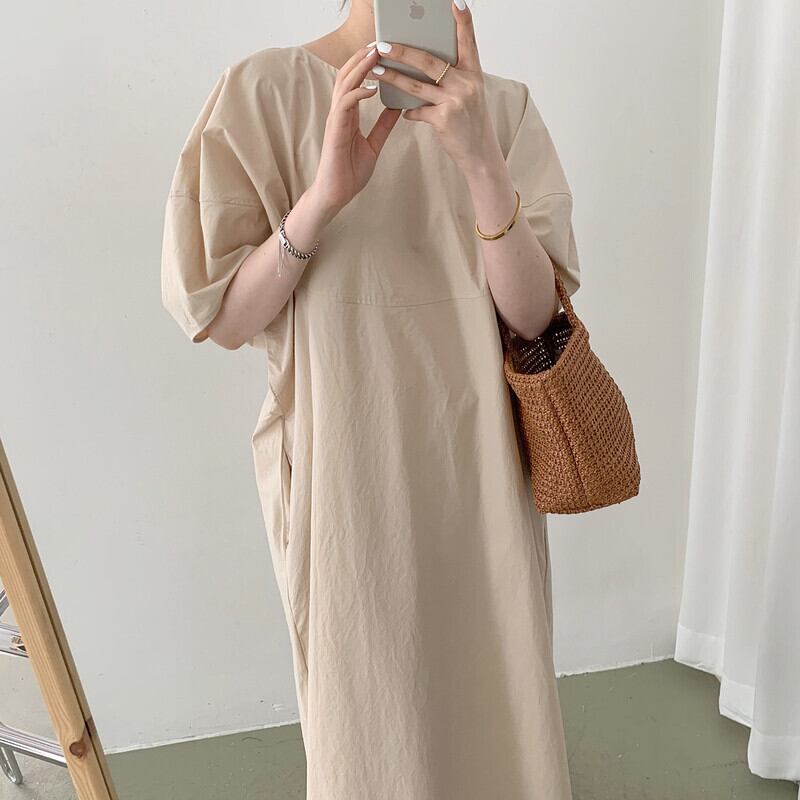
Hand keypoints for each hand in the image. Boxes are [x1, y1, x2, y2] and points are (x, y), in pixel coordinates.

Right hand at [310, 45, 401, 215]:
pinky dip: (358, 93)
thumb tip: (398, 108)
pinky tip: (372, 88)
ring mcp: (336, 121)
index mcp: (348, 115)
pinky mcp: (335, 131)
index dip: (366, 64)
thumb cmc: (350, 172)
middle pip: (348, 75)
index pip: (355, 81)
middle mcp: (340, 113)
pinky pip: (344, 105)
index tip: (381, 50)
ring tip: (375, 55)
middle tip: (378, 42)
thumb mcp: (374, 145)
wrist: (336, 194)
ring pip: (344, 84)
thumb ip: (383, 126)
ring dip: (359, 68)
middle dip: (362, 57)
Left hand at [369, 2, 501, 179]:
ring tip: (376, 69)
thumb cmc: (471, 122)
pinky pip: (417, 111)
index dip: (462, 21)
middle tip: (383, 44)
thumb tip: (424, 65)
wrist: (480, 154)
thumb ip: (453, 79)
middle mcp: (466, 84)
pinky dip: (408, 111)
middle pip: (429, 62)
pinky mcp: (444, 119)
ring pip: (416, 85)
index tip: (454, 2)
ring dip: (393, 77)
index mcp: (473, 74)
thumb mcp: (469, 95)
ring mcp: (455, 101)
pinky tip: (402, 111)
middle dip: (403, 52)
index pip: (468, 42)